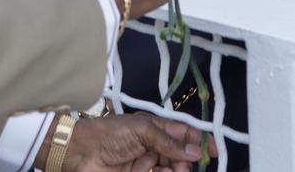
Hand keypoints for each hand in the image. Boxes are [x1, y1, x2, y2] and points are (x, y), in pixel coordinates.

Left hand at [57, 114, 213, 171]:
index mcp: (156, 127)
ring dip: (178, 171)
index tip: (213, 151)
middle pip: (180, 153)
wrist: (81, 152)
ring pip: (172, 168)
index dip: (199, 139)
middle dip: (188, 160)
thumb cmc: (110, 133)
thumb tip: (194, 150)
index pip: (184, 132)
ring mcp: (146, 162)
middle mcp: (154, 144)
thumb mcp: (143, 130)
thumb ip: (168, 142)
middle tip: (187, 166)